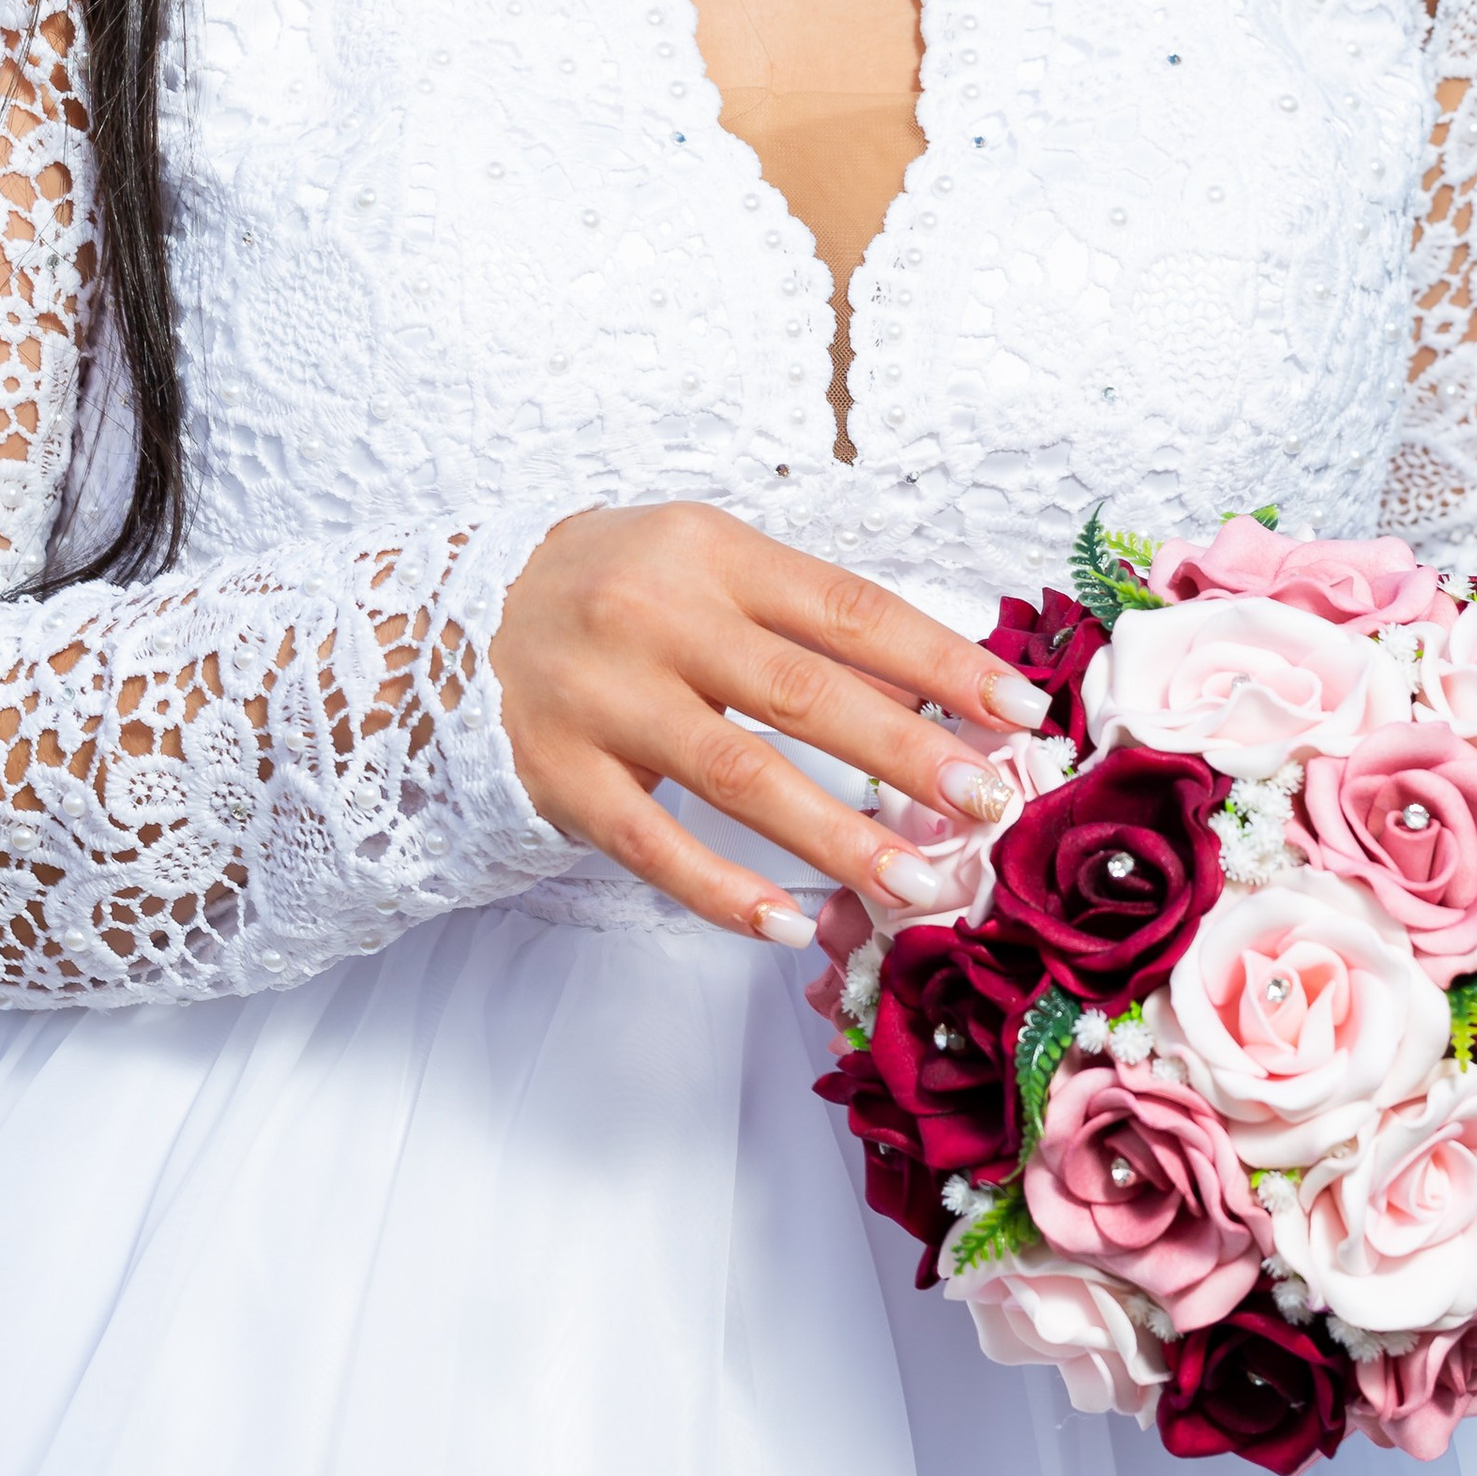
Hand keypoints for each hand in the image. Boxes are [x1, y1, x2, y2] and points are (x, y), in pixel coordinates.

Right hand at [489, 500, 1050, 946]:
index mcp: (710, 551)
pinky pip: (652, 845)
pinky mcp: (561, 776)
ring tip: (917, 883)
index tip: (1020, 709)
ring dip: (836, 836)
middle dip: (909, 753)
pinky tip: (792, 924)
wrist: (456, 615)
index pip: (848, 608)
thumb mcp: (709, 566)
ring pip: (736, 775)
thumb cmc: (620, 589)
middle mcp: (655, 616)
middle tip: (990, 804)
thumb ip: (808, 621)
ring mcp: (602, 698)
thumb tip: (942, 688)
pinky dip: (724, 891)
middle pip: (803, 692)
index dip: (941, 662)